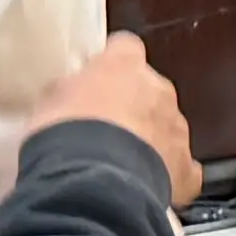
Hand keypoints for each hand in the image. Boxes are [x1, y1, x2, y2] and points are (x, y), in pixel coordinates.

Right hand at [34, 35, 201, 211]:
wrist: (92, 182)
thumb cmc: (64, 134)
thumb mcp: (50, 100)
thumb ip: (71, 87)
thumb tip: (76, 91)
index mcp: (124, 66)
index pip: (125, 48)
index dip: (111, 62)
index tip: (97, 76)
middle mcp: (159, 91)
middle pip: (150, 89)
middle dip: (132, 106)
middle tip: (104, 128)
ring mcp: (176, 129)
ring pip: (167, 127)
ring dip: (148, 140)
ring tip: (120, 164)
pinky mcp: (185, 167)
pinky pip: (181, 167)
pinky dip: (168, 175)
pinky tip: (147, 187)